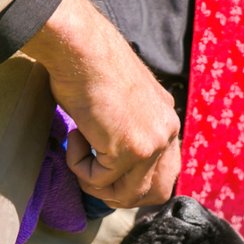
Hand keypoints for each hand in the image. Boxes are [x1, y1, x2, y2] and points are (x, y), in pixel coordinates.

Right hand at [23, 0, 180, 207]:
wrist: (80, 46)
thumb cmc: (90, 65)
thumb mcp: (123, 101)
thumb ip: (129, 128)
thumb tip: (112, 158)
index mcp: (167, 121)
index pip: (167, 172)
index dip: (139, 185)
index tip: (112, 178)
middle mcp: (167, 133)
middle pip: (156, 193)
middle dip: (122, 197)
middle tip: (93, 180)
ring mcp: (151, 144)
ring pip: (126, 194)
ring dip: (95, 182)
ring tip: (80, 151)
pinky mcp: (128, 151)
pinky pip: (98, 180)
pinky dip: (78, 165)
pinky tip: (76, 136)